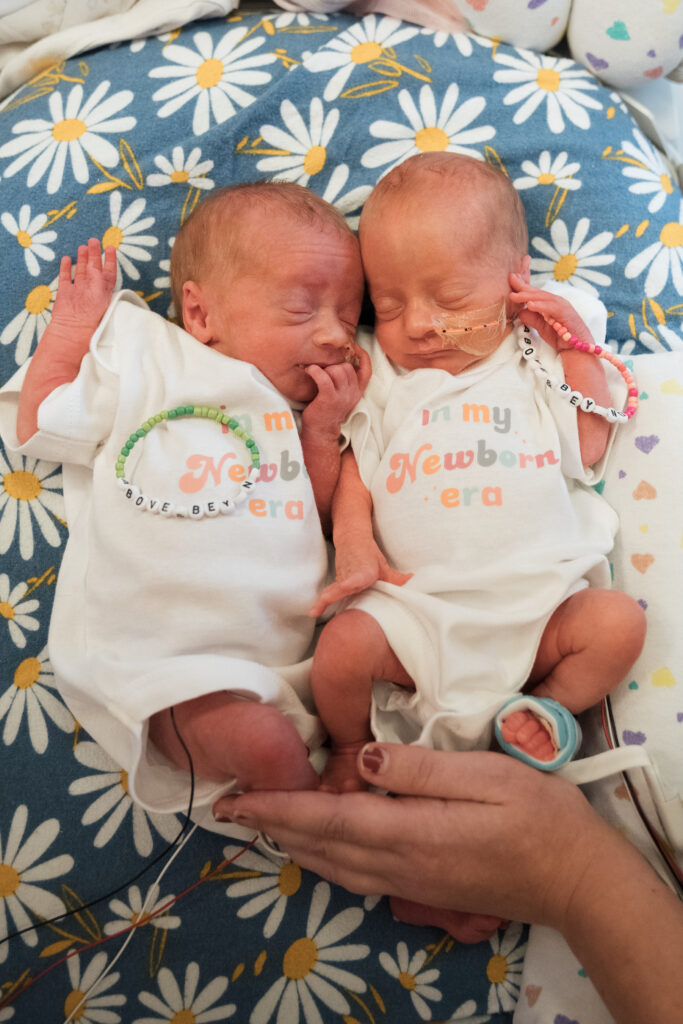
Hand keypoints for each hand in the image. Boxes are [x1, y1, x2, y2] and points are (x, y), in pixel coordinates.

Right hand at [51, 238, 116, 338]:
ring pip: (81, 270)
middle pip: (94, 268)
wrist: (74, 328)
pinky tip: (66, 258)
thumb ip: (102, 280)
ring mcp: (78, 291)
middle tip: (94, 240)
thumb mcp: (102, 294)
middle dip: (95, 254)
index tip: (111, 247)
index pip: (109, 272)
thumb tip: (98, 266)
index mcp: (103, 290)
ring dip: (82, 259)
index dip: (110, 260)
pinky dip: (65, 268)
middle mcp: (91, 289)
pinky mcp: (65, 293)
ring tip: (83, 246)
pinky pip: (65, 277)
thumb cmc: (92, 316)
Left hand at [212, 743, 616, 932]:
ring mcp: (410, 881)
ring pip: (332, 866)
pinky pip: (355, 876)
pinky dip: (322, 861)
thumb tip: (365, 763)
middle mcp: (399, 863)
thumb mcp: (486, 776)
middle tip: (227, 809)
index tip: (234, 799)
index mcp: (410, 831)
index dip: (277, 808)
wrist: (576, 879)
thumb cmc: (538, 816)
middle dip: (270, 826)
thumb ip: (422, 769)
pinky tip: (316, 851)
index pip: (327, 819)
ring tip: (259, 825)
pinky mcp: (422, 887)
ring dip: (291, 844)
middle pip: (320, 846)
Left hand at [301, 347, 370, 438]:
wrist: (320, 432)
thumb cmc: (327, 411)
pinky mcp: (329, 398)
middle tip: (323, 371)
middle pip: (347, 367)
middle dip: (334, 365)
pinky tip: (309, 371)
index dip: (362, 356)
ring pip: (338, 370)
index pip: (367, 370)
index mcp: (357, 392)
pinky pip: (324, 377)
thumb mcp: (342, 396)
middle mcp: (352, 393)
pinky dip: (315, 371)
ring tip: (316, 373)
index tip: (353, 347)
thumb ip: (345, 382)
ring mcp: (341, 396)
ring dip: (325, 368)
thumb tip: (339, 361)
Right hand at [310, 536, 411, 616]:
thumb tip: (413, 582)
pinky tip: (314, 612)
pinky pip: (330, 594)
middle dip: (331, 598)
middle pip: (341, 589)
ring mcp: (340, 578)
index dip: (349, 584)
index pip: (354, 580)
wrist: (352, 538)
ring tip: (314, 612)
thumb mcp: (384, 567)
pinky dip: (322, 602)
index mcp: (362, 573)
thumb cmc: (369, 554)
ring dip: (324, 601)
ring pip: (333, 592)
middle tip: (317, 610)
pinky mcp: (336, 582)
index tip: (346, 588)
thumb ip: (397, 579)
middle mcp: (349, 576)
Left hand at [509, 273, 593, 351]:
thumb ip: (531, 318)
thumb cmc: (560, 336)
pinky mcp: (566, 313)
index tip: (511, 279)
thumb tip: (520, 312)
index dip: (522, 286)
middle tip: (511, 279)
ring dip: (528, 296)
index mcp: (549, 303)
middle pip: (537, 292)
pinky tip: (530, 305)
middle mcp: (556, 302)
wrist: (577, 349)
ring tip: (514, 296)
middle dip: (523, 286)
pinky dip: (541, 305)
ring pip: (543, 298)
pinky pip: (551, 308)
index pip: (534, 293)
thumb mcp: (541, 326)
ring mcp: (562, 306)